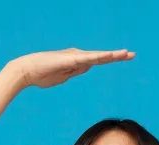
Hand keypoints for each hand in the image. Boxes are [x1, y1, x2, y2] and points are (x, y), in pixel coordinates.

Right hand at [11, 48, 134, 88]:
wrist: (27, 71)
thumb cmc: (41, 75)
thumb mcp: (61, 77)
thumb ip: (73, 72)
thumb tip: (84, 68)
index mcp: (76, 62)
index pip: (97, 60)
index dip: (110, 58)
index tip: (122, 57)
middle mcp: (77, 57)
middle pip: (101, 56)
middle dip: (116, 56)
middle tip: (132, 54)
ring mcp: (74, 57)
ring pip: (98, 56)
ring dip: (112, 55)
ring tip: (126, 54)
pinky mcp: (71, 59)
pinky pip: (89, 58)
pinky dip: (101, 56)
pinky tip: (111, 55)